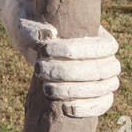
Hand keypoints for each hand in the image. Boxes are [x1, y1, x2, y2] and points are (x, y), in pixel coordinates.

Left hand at [4, 0, 120, 117]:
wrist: (25, 31)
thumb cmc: (27, 23)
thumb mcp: (25, 22)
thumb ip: (33, 29)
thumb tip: (50, 34)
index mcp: (97, 33)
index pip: (106, 46)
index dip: (80, 51)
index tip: (46, 49)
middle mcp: (103, 54)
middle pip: (103, 70)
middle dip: (70, 73)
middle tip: (39, 69)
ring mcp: (98, 73)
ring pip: (103, 88)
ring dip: (75, 91)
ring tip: (46, 88)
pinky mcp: (90, 90)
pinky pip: (102, 102)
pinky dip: (89, 108)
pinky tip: (69, 109)